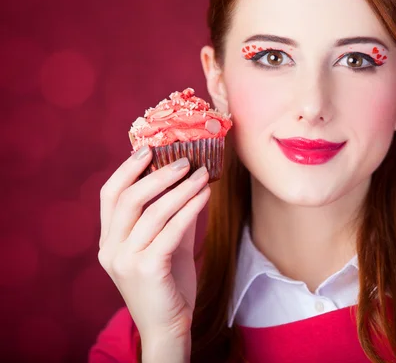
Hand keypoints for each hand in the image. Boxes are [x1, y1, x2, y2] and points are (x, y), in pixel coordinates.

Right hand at [98, 146, 209, 346]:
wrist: (169, 328)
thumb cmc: (167, 285)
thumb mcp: (165, 246)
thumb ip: (170, 217)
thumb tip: (187, 182)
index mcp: (108, 242)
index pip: (110, 195)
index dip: (127, 169)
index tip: (149, 149)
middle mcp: (110, 250)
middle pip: (129, 198)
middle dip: (158, 174)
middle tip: (185, 160)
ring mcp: (125, 261)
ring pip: (153, 212)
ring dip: (181, 189)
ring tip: (203, 174)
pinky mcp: (146, 270)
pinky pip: (170, 230)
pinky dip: (189, 208)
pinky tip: (205, 196)